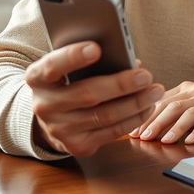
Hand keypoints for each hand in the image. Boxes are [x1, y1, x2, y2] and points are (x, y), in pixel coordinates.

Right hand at [25, 41, 163, 156]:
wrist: (52, 115)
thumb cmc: (69, 79)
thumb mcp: (70, 65)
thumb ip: (92, 58)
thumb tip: (131, 62)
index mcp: (38, 78)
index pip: (52, 66)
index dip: (73, 57)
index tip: (96, 48)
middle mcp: (44, 106)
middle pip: (87, 94)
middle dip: (121, 85)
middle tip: (146, 76)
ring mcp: (59, 129)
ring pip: (104, 116)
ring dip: (135, 104)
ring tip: (155, 91)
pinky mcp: (77, 146)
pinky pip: (110, 132)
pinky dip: (133, 119)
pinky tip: (147, 108)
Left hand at [129, 77, 193, 143]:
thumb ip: (182, 109)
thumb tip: (155, 125)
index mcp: (189, 88)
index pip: (161, 100)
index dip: (145, 115)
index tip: (131, 130)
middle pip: (170, 105)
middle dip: (152, 121)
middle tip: (139, 137)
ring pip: (187, 111)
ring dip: (172, 127)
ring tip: (160, 141)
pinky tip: (189, 142)